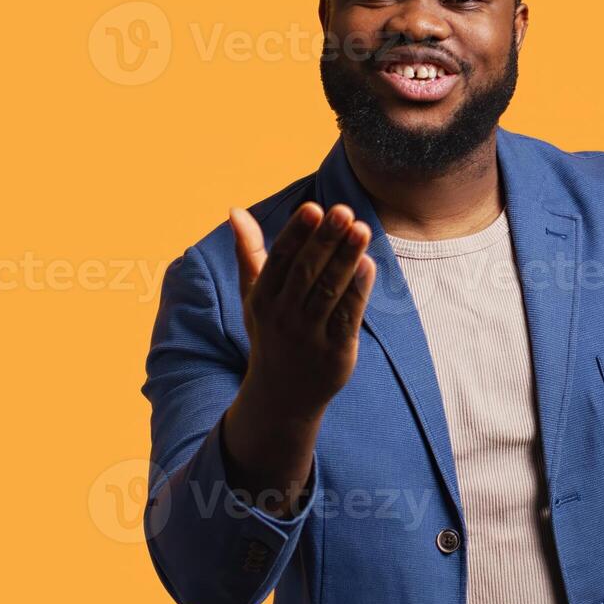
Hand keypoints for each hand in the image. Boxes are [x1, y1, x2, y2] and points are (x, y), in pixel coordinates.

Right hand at [229, 201, 374, 421]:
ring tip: (362, 229)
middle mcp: (282, 316)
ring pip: (329, 291)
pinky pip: (348, 317)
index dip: (296, 234)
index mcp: (262, 298)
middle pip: (306, 272)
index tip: (312, 208)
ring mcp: (308, 336)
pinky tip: (368, 265)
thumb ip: (249, 251)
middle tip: (344, 212)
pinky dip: (358, 290)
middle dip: (325, 240)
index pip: (278, 260)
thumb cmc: (270, 332)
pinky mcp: (334, 352)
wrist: (281, 395)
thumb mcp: (254, 294)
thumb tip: (235, 209)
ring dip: (346, 259)